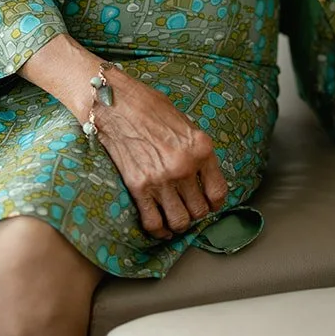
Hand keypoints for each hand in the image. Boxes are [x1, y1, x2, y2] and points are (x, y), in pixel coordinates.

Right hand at [94, 68, 228, 239]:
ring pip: (180, 221)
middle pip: (199, 210)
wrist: (116, 104)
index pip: (218, 191)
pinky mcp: (139, 187)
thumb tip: (202, 174)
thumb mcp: (184, 123)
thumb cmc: (149, 106)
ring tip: (177, 219)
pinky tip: (162, 229)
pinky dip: (159, 231)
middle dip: (197, 214)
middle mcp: (184, 167)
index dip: (216, 204)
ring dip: (180, 224)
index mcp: (201, 148)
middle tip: (190, 210)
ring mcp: (161, 179)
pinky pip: (153, 222)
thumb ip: (195, 150)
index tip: (211, 205)